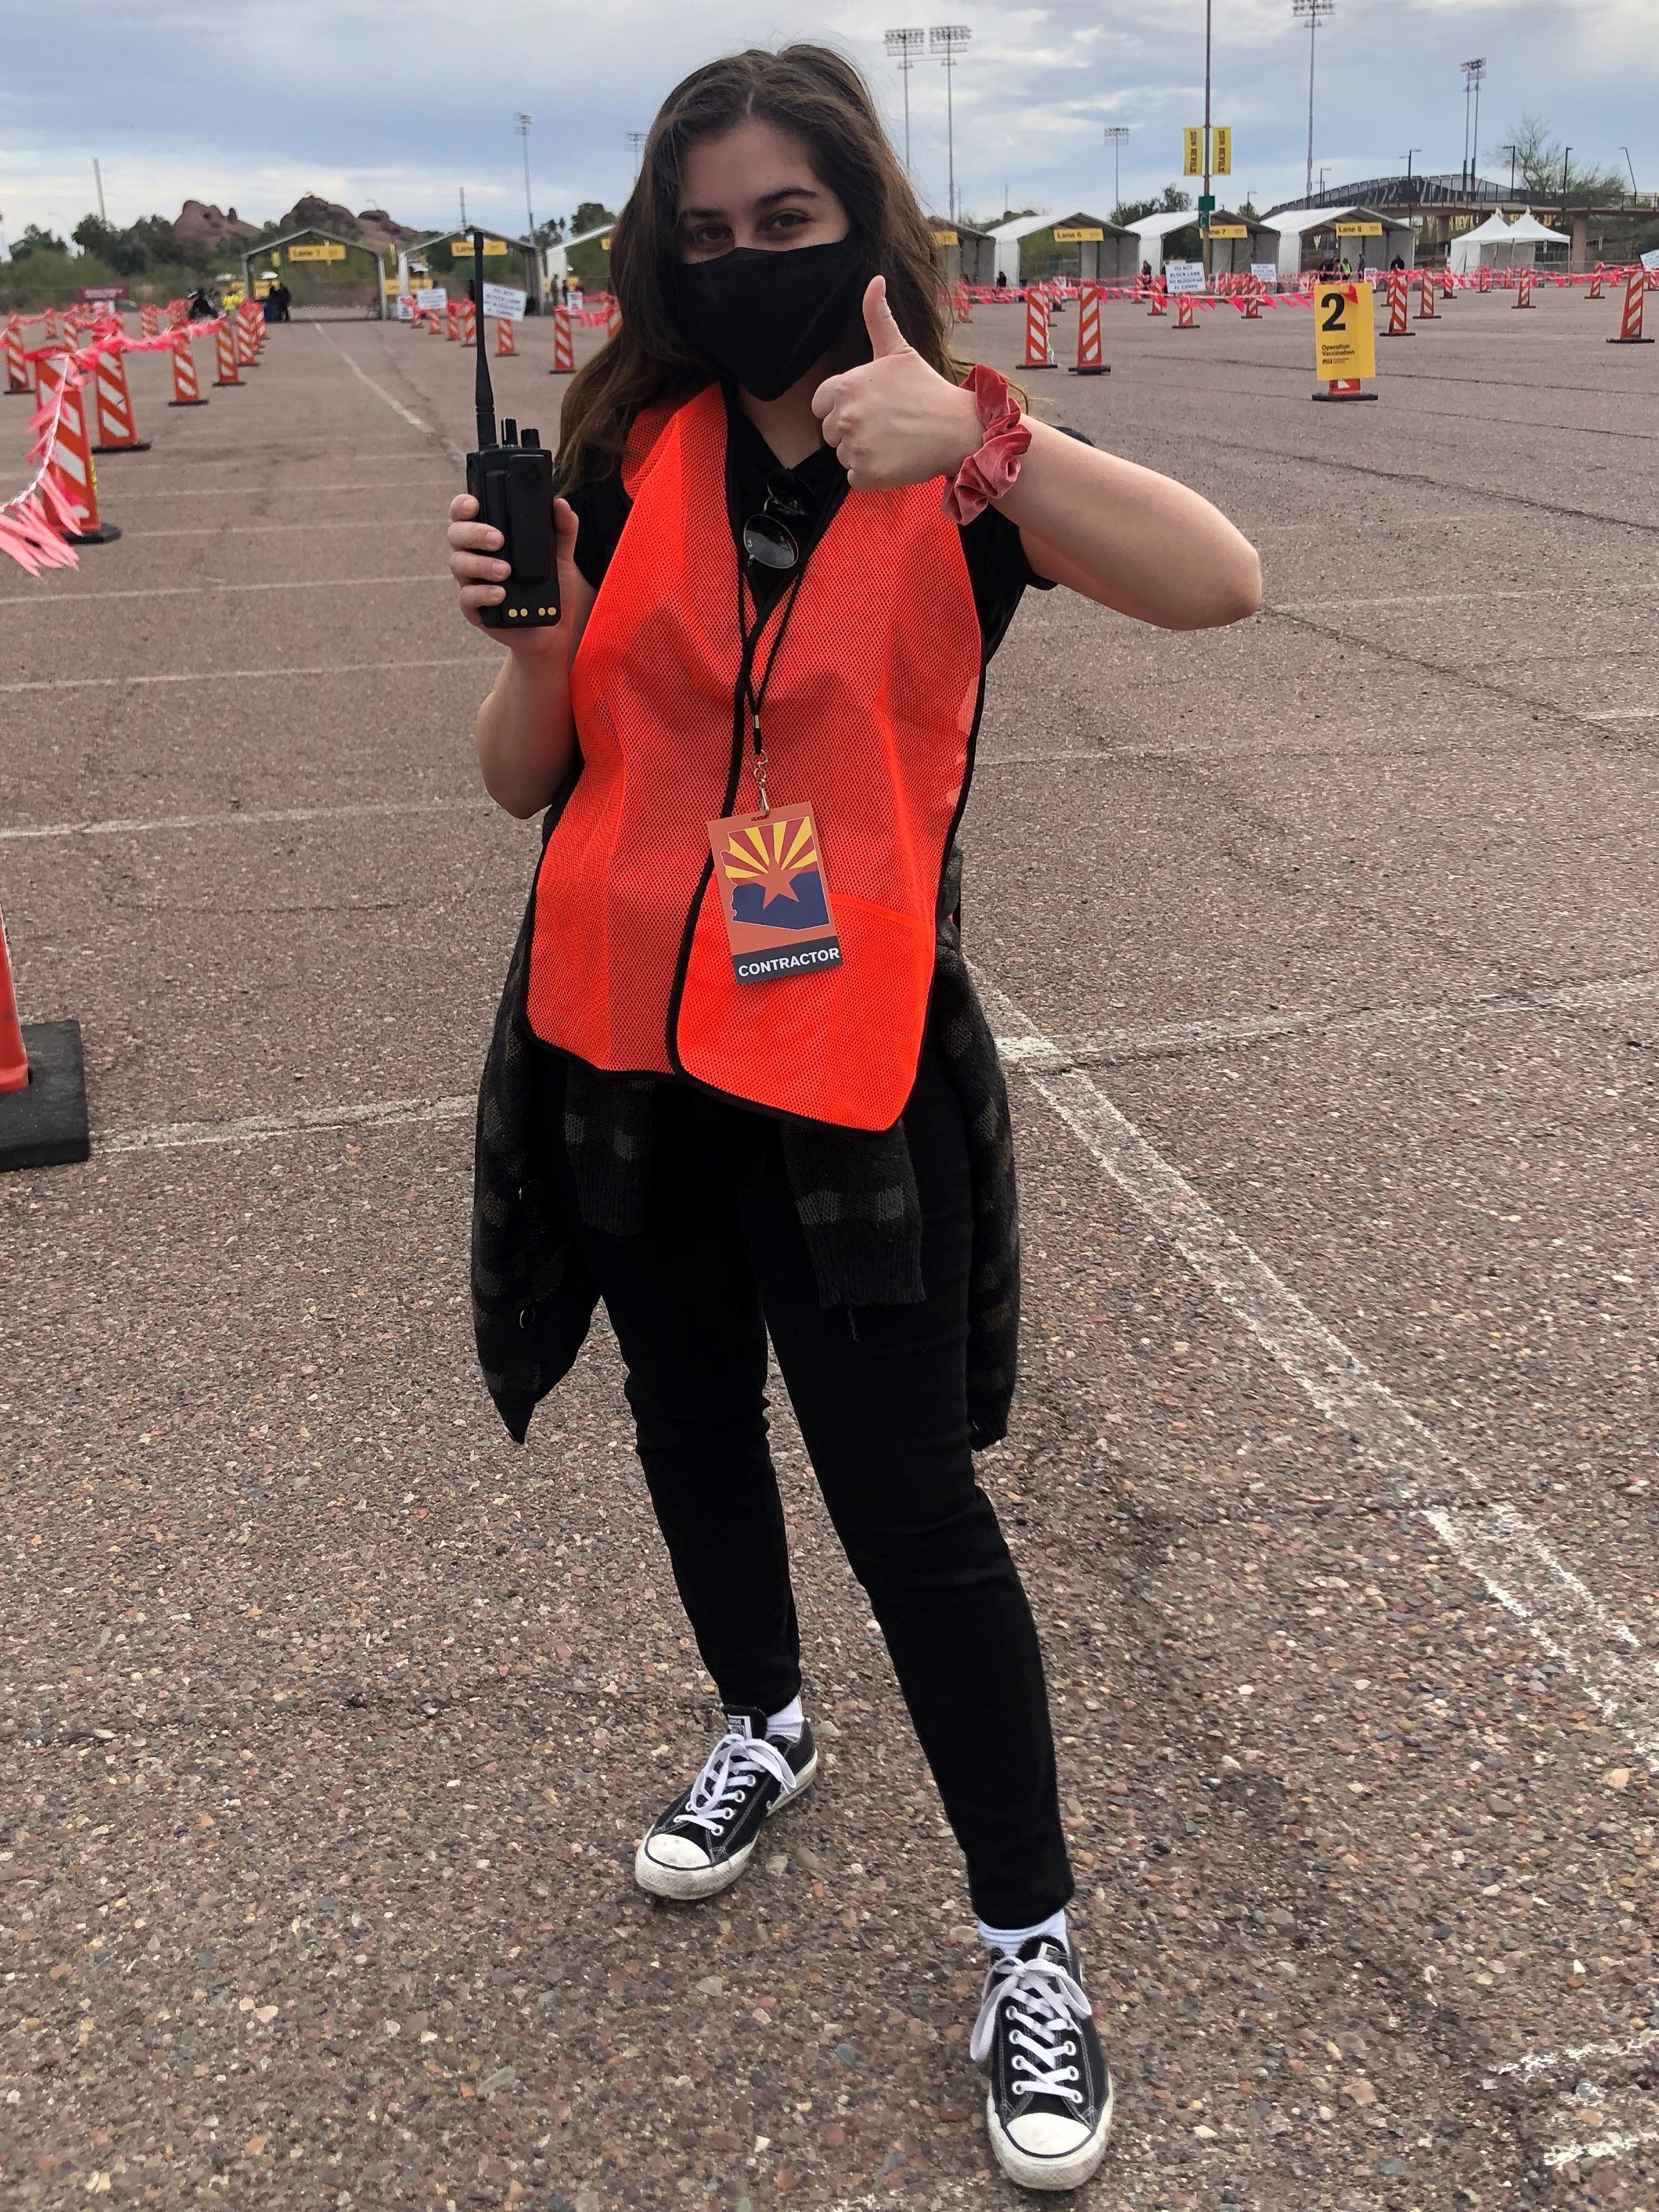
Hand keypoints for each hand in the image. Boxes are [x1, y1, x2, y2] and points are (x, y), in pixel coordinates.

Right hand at [447, 491, 578, 654]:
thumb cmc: (551, 589)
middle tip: (500, 540)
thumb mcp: (562, 557)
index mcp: (488, 538)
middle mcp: (474, 556)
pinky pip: (467, 598)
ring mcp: (471, 583)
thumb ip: (563, 530)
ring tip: (506, 571)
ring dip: (481, 564)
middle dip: (475, 533)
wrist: (553, 630)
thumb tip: (561, 504)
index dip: (462, 506)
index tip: (475, 504)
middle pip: (456, 535)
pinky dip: (483, 594)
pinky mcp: (474, 610)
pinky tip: (501, 594)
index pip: (465, 515)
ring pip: (458, 564)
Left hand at [811, 276, 982, 492]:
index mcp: (846, 386)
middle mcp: (845, 417)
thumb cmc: (927, 389)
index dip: (841, 408)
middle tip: (886, 426)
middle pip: (830, 434)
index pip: (820, 405)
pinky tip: (895, 460)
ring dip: (863, 454)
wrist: (958, 428)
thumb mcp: (898, 350)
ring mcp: (855, 448)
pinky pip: (856, 479)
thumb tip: (875, 279)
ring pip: (843, 457)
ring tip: (894, 441)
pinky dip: (872, 475)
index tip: (869, 408)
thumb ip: (877, 318)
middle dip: (852, 432)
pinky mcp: (867, 475)